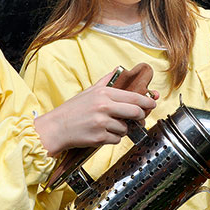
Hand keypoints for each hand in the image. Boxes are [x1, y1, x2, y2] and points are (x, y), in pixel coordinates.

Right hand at [34, 70, 158, 155]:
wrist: (56, 128)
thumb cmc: (73, 110)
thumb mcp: (90, 90)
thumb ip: (106, 81)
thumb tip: (119, 70)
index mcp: (103, 93)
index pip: (133, 97)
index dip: (147, 101)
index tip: (152, 103)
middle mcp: (104, 106)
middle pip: (135, 112)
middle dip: (140, 116)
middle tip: (139, 118)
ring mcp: (102, 122)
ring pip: (126, 128)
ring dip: (122, 129)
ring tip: (109, 126)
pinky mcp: (99, 137)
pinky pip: (117, 139)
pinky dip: (112, 138)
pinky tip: (102, 134)